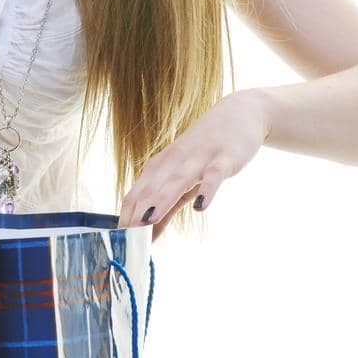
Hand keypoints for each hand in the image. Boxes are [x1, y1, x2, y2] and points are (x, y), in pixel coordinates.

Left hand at [116, 90, 267, 239]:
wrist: (238, 115)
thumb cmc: (205, 152)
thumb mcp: (183, 181)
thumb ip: (166, 209)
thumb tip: (149, 237)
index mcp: (159, 167)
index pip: (135, 195)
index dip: (125, 218)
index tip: (118, 242)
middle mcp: (174, 162)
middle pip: (150, 189)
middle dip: (136, 214)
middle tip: (126, 240)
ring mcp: (198, 159)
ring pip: (177, 180)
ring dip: (161, 199)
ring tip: (147, 220)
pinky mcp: (223, 159)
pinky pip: (213, 175)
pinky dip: (207, 189)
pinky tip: (201, 206)